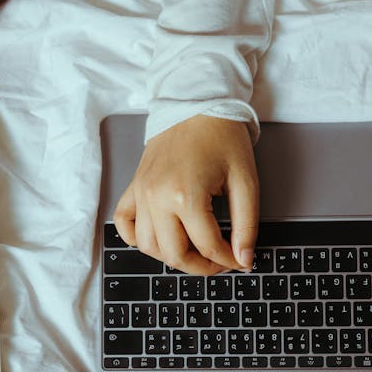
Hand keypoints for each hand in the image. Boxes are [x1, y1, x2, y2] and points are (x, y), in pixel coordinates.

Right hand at [114, 115, 258, 274]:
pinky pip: (125, 224)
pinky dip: (137, 238)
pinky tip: (159, 237)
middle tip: (220, 261)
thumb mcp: (246, 181)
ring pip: (148, 247)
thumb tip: (243, 259)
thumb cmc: (222, 137)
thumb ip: (246, 225)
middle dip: (201, 267)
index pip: (208, 247)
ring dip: (171, 257)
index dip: (229, 261)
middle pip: (174, 255)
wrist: (197, 104)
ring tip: (195, 251)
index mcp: (186, 196)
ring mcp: (142, 193)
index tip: (241, 261)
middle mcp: (157, 198)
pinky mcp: (135, 187)